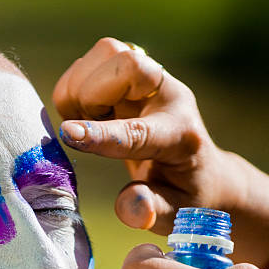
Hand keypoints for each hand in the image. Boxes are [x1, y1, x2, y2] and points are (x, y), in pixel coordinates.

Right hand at [53, 38, 268, 266]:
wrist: (200, 170)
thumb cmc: (185, 197)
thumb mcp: (176, 214)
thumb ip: (151, 210)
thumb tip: (130, 208)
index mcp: (182, 136)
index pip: (138, 130)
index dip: (101, 133)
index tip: (68, 134)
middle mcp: (168, 96)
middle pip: (124, 62)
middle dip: (89, 97)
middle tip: (85, 132)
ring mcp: (150, 79)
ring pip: (105, 54)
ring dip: (79, 90)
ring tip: (89, 124)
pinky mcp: (130, 73)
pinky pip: (91, 63)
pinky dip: (74, 89)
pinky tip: (88, 116)